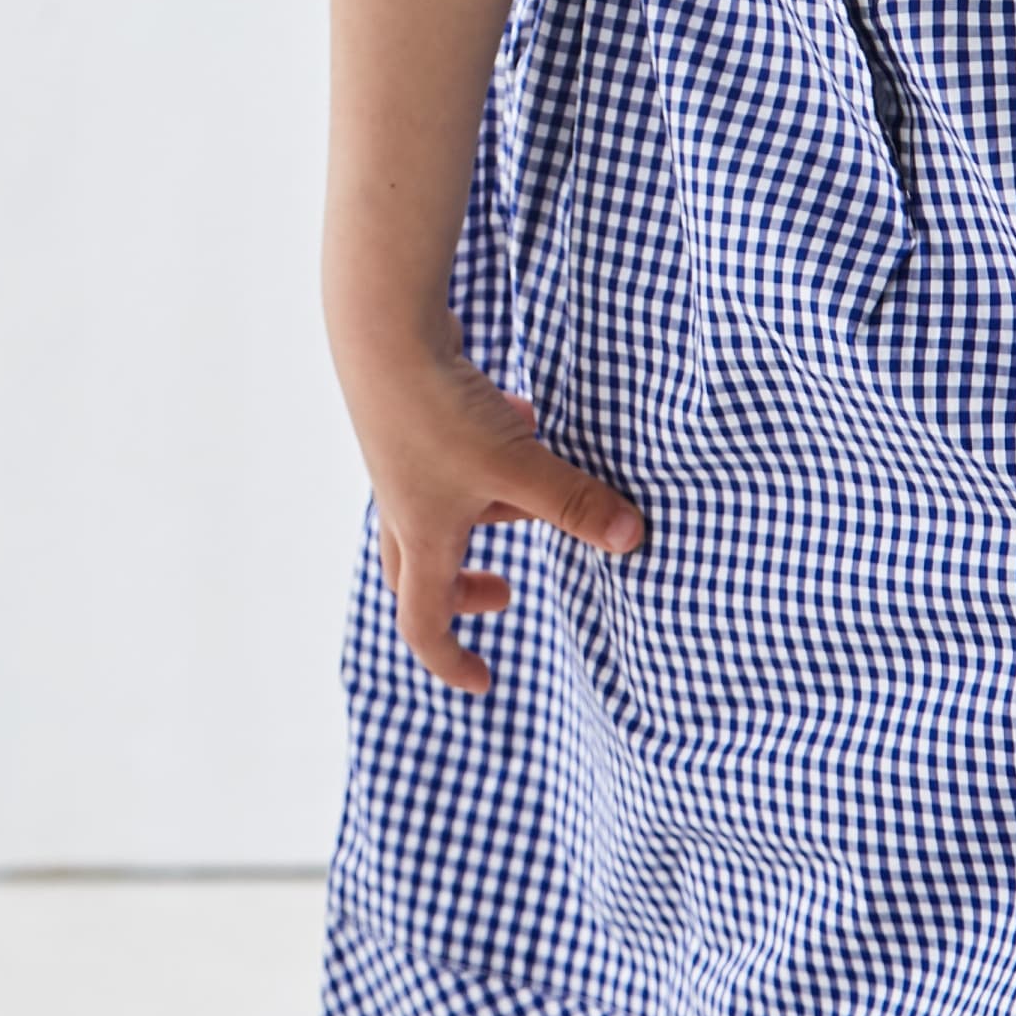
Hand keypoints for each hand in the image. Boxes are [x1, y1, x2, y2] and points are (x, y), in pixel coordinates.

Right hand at [341, 332, 644, 696]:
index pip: (424, 623)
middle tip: (507, 590)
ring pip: (447, 505)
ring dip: (494, 509)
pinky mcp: (413, 419)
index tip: (484, 680)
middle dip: (464, 589)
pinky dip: (491, 451)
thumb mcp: (518, 468)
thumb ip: (575, 503)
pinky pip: (455, 453)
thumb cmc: (441, 413)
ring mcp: (404, 462)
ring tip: (541, 488)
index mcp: (423, 537)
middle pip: (421, 570)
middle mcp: (405, 506)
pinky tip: (526, 413)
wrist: (383, 334)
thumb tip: (631, 539)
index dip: (452, 660)